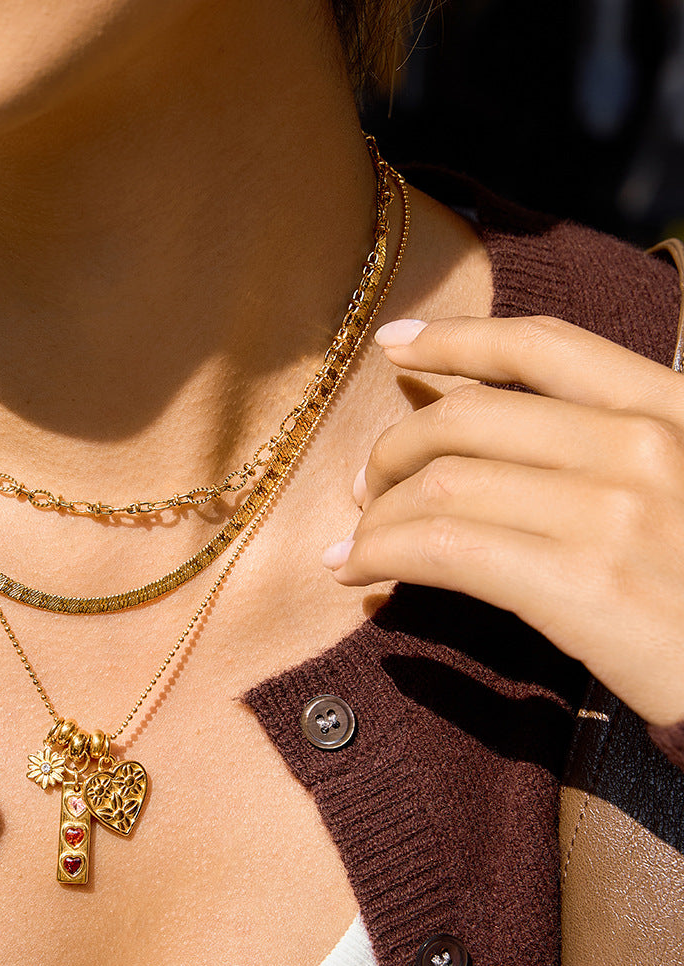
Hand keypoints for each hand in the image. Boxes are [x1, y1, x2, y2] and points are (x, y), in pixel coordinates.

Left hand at [323, 315, 683, 727]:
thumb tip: (499, 456)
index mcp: (673, 410)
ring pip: (442, 483)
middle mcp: (643, 445)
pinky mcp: (586, 583)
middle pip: (466, 417)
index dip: (454, 339)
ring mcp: (616, 511)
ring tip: (355, 545)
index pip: (543, 345)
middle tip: (364, 489)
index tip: (394, 344)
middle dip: (392, 450)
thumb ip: (615, 456)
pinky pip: (444, 547)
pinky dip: (379, 555)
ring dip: (376, 516)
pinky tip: (357, 572)